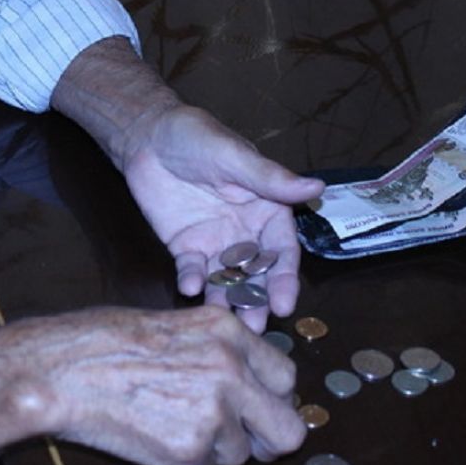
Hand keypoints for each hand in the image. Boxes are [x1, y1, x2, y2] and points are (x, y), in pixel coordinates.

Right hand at [0, 306, 304, 464]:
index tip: (254, 405)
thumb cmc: (100, 342)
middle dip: (265, 438)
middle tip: (239, 438)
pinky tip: (154, 435)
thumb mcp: (170, 325)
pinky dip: (186, 463)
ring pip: (242, 455)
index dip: (269, 396)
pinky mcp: (192, 450)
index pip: (286, 376)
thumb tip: (248, 383)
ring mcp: (214, 411)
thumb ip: (217, 350)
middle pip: (288, 428)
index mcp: (226, 329)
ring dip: (214, 450)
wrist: (57, 372)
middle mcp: (231, 367)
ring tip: (169, 424)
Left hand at [120, 105, 323, 331]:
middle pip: (257, 274)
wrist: (148, 136)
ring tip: (227, 323)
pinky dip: (192, 281)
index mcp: (267, 210)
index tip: (284, 304)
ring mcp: (215, 242)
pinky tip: (190, 289)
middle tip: (257, 328)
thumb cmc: (197, 137)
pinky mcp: (185, 247)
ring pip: (227, 279)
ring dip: (228, 301)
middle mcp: (246, 232)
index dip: (284, 278)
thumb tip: (317, 187)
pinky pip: (192, 270)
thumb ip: (271, 179)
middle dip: (258, 300)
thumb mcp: (234, 156)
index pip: (282, 250)